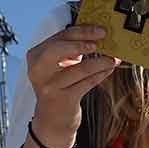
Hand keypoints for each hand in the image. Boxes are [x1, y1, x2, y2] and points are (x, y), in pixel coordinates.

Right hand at [26, 24, 118, 140]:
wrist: (52, 118)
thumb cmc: (58, 85)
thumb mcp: (57, 64)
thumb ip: (70, 48)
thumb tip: (95, 33)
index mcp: (36, 56)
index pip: (59, 37)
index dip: (81, 31)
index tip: (99, 30)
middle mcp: (39, 70)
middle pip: (59, 49)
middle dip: (83, 41)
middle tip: (103, 38)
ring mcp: (50, 86)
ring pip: (79, 69)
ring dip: (100, 61)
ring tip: (113, 58)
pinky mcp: (63, 99)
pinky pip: (87, 83)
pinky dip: (100, 74)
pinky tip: (108, 69)